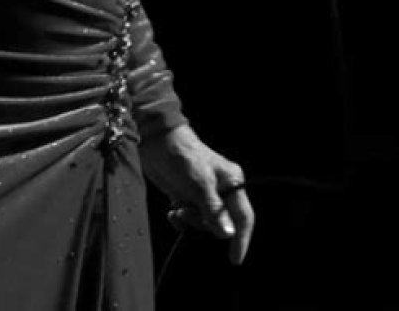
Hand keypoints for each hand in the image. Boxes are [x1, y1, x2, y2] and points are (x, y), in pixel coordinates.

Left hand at [140, 123, 254, 264]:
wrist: (154, 140)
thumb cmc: (182, 156)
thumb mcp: (200, 182)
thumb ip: (214, 209)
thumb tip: (228, 234)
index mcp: (232, 182)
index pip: (244, 217)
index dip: (242, 239)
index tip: (234, 259)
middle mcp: (220, 189)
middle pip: (222, 224)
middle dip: (205, 225)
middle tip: (188, 213)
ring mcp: (202, 194)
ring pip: (204, 223)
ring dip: (190, 221)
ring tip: (178, 210)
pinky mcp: (186, 196)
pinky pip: (189, 219)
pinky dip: (181, 220)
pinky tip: (173, 212)